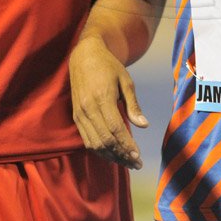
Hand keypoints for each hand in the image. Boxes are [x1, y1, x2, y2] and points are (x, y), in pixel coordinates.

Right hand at [69, 37, 148, 169]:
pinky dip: (100, 150)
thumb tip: (144, 125)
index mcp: (102, 97)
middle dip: (122, 155)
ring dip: (111, 156)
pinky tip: (112, 154)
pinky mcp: (76, 116)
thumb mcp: (125, 80)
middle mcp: (88, 108)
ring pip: (95, 143)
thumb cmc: (108, 66)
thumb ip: (133, 104)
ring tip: (126, 162)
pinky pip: (87, 139)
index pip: (115, 129)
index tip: (138, 156)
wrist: (84, 56)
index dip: (127, 145)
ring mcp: (80, 113)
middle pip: (105, 140)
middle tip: (136, 164)